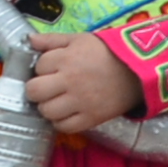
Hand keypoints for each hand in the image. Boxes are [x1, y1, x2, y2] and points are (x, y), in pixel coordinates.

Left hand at [28, 29, 142, 132]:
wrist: (138, 71)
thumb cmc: (107, 52)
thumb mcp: (80, 39)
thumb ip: (52, 40)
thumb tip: (29, 40)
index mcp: (66, 58)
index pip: (38, 67)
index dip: (42, 68)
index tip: (51, 69)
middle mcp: (70, 81)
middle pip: (34, 91)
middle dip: (36, 89)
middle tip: (46, 88)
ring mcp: (79, 102)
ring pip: (46, 111)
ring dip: (47, 107)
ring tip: (56, 101)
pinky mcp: (90, 118)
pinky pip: (64, 127)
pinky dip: (61, 122)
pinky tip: (66, 113)